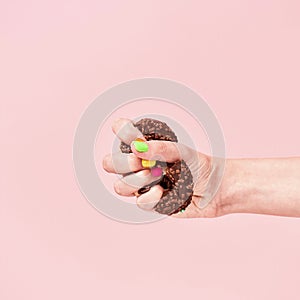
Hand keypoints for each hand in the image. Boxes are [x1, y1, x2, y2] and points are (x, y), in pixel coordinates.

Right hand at [102, 118, 224, 217]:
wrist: (214, 188)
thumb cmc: (198, 165)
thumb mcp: (181, 151)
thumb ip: (160, 148)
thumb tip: (136, 147)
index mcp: (144, 147)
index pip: (121, 133)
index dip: (121, 130)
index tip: (132, 131)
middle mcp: (139, 166)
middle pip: (109, 163)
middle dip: (120, 163)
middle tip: (138, 161)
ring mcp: (143, 185)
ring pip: (120, 187)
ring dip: (135, 181)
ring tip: (155, 176)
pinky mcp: (151, 203)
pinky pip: (139, 202)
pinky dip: (150, 196)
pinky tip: (163, 191)